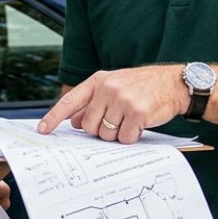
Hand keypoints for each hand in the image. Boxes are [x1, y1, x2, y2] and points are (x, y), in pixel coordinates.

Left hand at [37, 66, 186, 142]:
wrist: (175, 83)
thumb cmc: (144, 87)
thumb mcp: (115, 86)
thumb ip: (94, 102)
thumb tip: (75, 122)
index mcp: (99, 80)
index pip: (70, 101)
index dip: (54, 117)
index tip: (43, 130)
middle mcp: (108, 88)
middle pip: (88, 126)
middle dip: (100, 130)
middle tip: (117, 122)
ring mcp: (122, 99)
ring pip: (105, 134)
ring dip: (117, 134)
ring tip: (130, 120)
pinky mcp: (137, 112)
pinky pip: (124, 138)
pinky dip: (132, 137)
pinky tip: (140, 124)